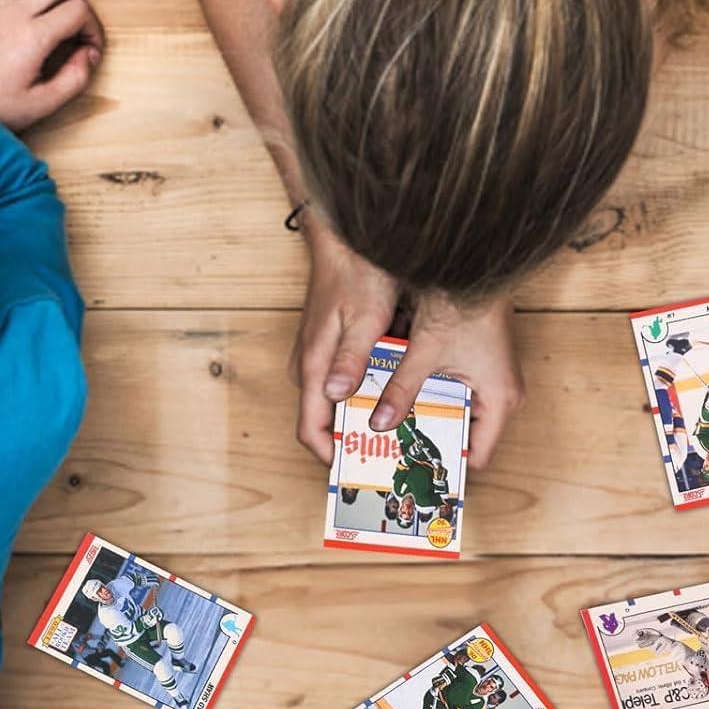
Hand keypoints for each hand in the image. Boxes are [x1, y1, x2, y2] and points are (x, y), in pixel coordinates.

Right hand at [291, 217, 400, 464]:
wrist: (344, 238)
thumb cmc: (355, 273)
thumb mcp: (364, 318)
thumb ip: (351, 360)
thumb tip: (336, 397)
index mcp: (315, 365)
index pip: (310, 429)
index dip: (330, 455)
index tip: (358, 470)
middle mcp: (310, 364)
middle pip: (324, 419)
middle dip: (353, 439)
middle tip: (389, 455)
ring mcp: (318, 353)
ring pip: (335, 400)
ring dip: (361, 415)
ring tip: (398, 429)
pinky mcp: (330, 343)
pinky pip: (342, 380)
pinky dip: (364, 392)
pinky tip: (394, 391)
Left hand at [367, 291, 520, 469]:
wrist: (474, 261)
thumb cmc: (463, 303)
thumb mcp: (424, 352)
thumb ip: (400, 390)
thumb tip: (379, 423)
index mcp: (499, 399)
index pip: (476, 455)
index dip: (446, 466)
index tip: (415, 474)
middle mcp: (501, 393)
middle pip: (464, 433)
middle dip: (430, 441)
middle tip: (393, 453)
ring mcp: (490, 377)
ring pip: (455, 411)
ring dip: (426, 416)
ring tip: (389, 428)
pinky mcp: (478, 362)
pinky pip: (454, 390)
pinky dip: (429, 394)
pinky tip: (398, 394)